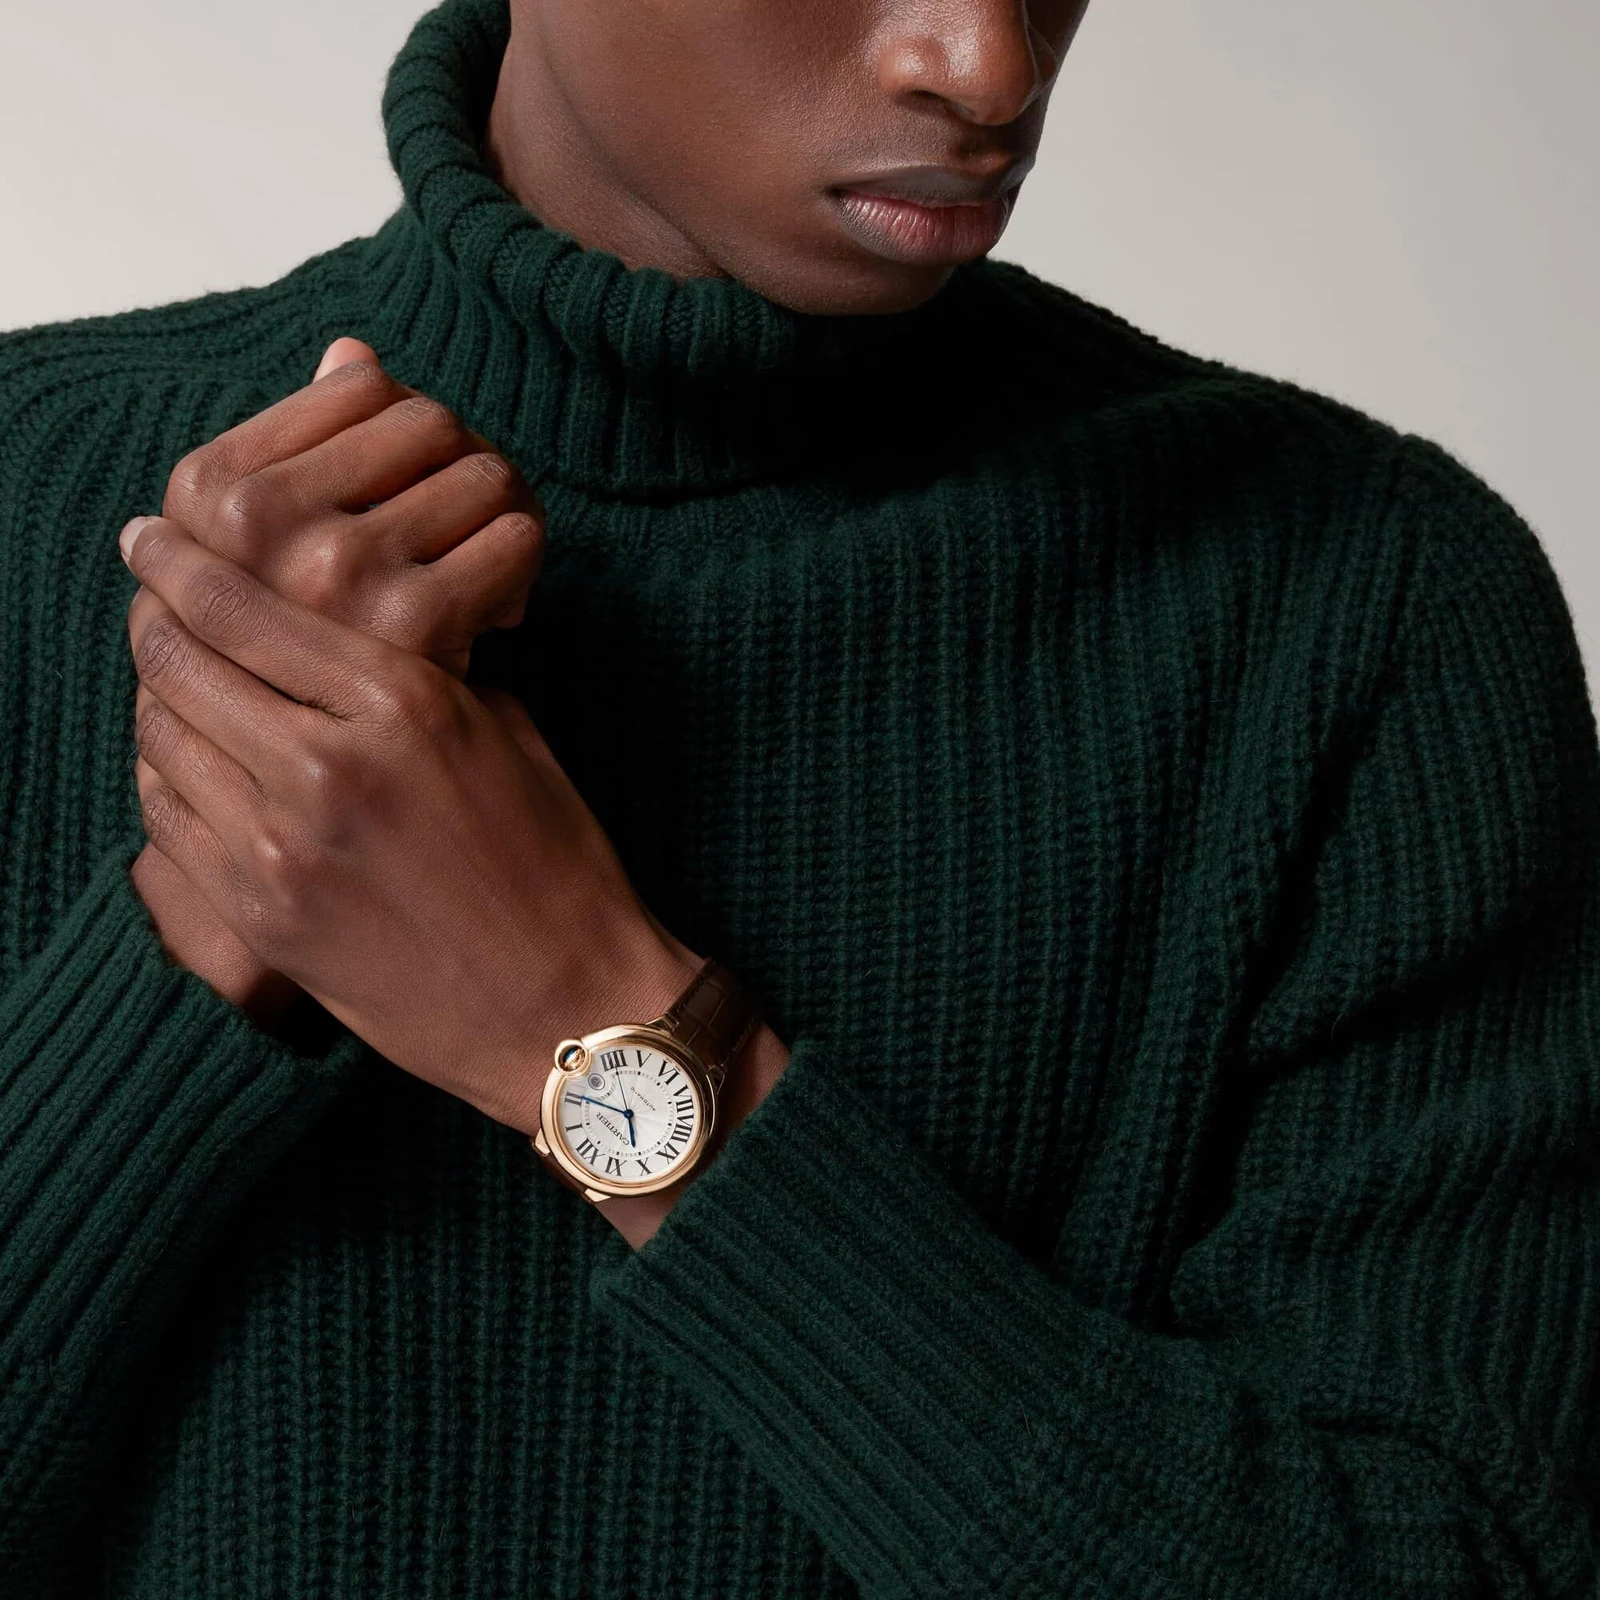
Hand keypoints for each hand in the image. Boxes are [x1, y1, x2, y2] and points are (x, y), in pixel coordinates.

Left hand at [130, 338, 546, 1035]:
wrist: (562, 1006)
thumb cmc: (556, 865)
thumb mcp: (509, 737)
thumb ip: (418, 680)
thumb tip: (343, 646)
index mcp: (403, 704)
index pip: (243, 607)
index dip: (177, 561)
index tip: (150, 537)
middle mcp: (327, 765)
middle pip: (180, 660)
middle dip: (154, 618)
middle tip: (151, 600)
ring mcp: (281, 846)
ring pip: (161, 735)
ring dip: (158, 696)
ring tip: (174, 678)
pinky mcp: (259, 914)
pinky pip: (165, 818)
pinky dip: (165, 773)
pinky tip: (189, 759)